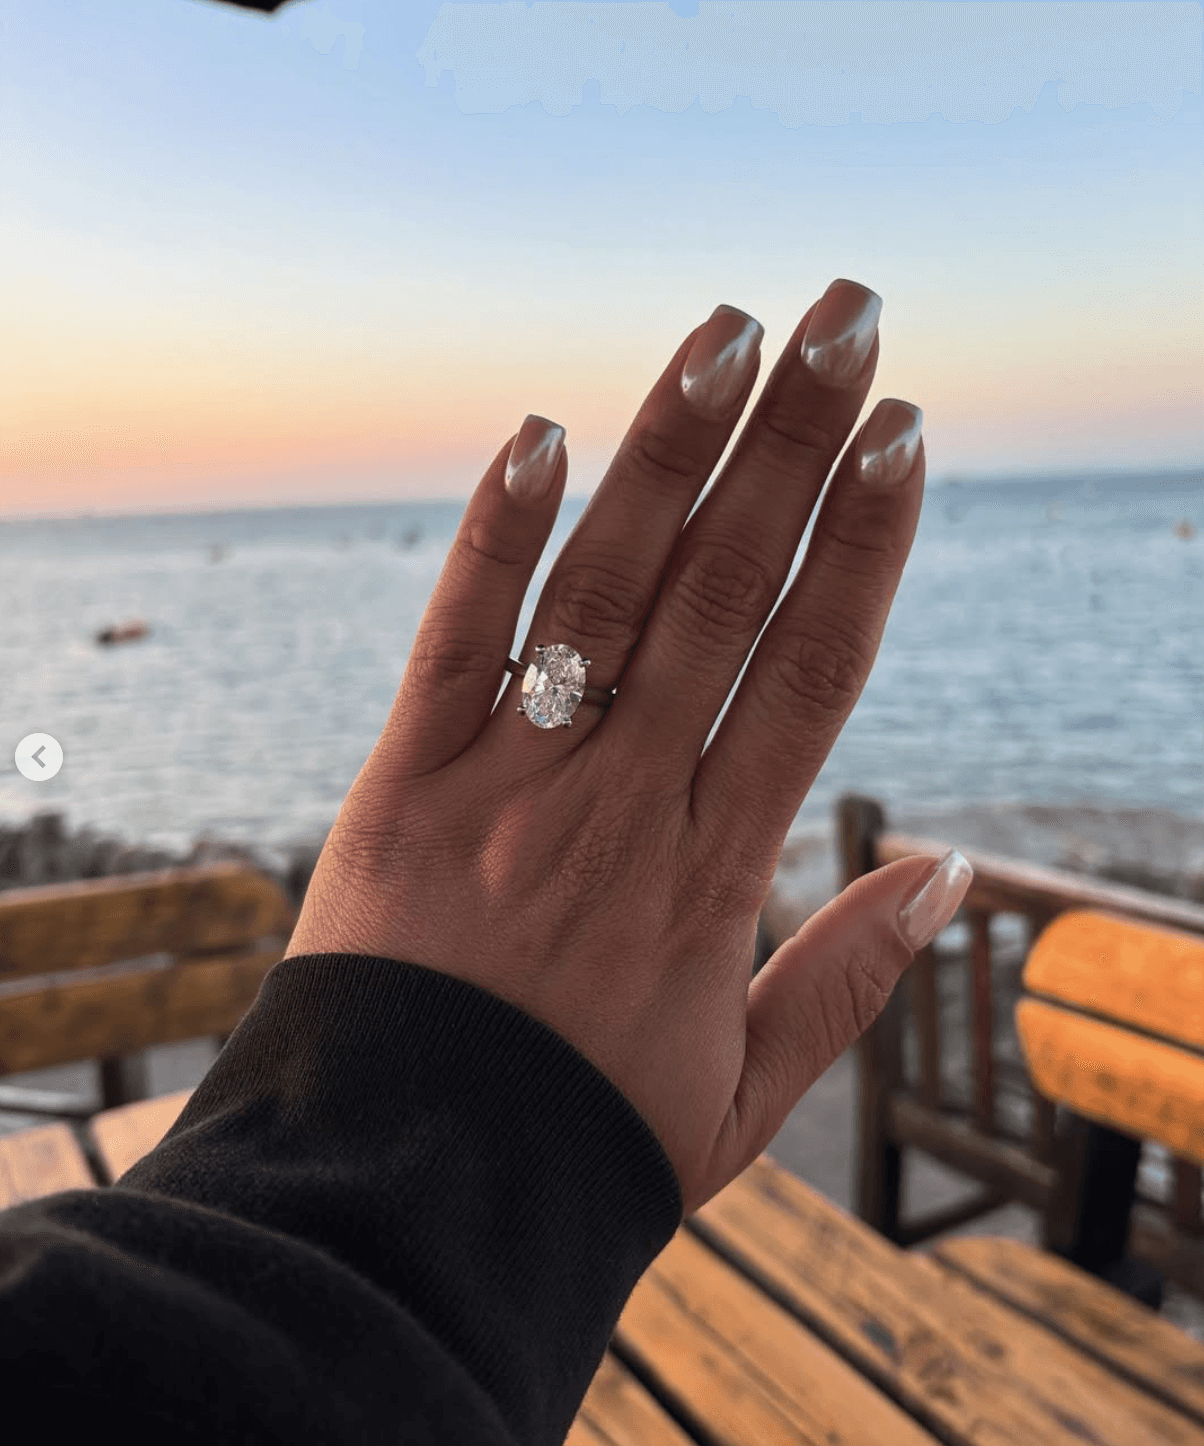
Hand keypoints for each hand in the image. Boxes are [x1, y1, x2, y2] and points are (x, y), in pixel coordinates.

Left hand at [285, 280, 972, 1218]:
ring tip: (730, 333)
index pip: (811, 671)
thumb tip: (948, 870)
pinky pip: (457, 637)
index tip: (906, 439)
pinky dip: (498, 535)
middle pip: (727, 593)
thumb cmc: (582, 1139)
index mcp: (714, 876)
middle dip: (795, 448)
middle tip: (849, 321)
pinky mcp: (405, 780)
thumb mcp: (744, 1094)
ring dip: (670, 453)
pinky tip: (542, 433)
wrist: (405, 1196)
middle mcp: (622, 804)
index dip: (864, 544)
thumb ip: (845, 977)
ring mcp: (509, 783)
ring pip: (607, 590)